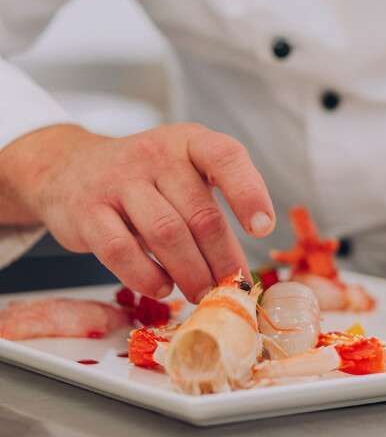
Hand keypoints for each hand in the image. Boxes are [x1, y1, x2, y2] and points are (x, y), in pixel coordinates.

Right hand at [6, 123, 274, 301]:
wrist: (70, 168)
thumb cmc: (144, 179)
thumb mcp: (181, 173)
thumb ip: (210, 208)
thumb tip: (239, 271)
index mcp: (188, 141)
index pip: (225, 157)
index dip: (249, 192)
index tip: (264, 229)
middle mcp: (155, 154)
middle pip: (200, 213)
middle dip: (222, 259)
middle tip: (232, 289)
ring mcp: (118, 180)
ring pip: (166, 234)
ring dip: (191, 273)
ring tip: (203, 295)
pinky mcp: (88, 211)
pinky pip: (122, 251)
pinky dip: (147, 277)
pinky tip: (162, 288)